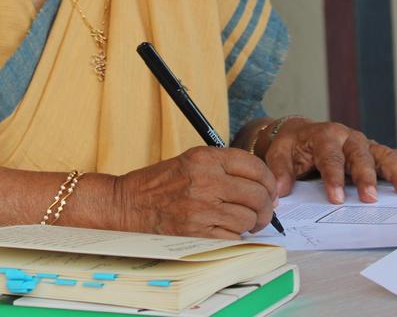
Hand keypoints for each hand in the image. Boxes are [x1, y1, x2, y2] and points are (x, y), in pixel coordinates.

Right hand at [112, 146, 276, 238]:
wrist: (126, 204)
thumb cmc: (159, 184)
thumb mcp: (191, 161)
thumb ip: (225, 168)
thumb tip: (264, 188)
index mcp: (206, 159)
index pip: (255, 166)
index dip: (269, 181)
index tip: (269, 191)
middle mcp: (206, 180)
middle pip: (257, 195)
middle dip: (265, 207)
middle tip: (261, 213)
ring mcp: (201, 208)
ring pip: (248, 219)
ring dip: (248, 224)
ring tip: (237, 223)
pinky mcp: (196, 233)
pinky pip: (232, 238)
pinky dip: (232, 238)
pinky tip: (222, 232)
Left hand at [264, 118, 396, 203]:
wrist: (300, 134)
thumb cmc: (291, 146)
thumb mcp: (278, 154)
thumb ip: (279, 171)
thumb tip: (279, 191)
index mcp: (325, 136)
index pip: (330, 158)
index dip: (334, 178)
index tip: (336, 198)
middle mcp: (348, 137)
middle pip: (361, 155)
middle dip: (367, 176)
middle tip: (370, 198)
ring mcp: (364, 144)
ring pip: (383, 154)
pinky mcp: (374, 151)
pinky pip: (396, 156)